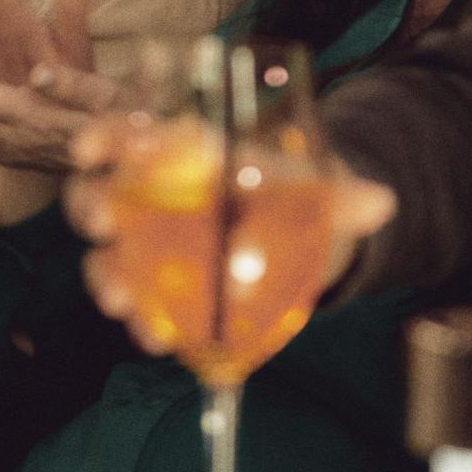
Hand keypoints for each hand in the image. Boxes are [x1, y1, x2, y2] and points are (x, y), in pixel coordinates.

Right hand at [66, 124, 397, 355]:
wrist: (298, 239)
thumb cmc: (294, 199)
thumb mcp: (317, 193)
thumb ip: (345, 198)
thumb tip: (383, 202)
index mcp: (188, 155)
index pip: (130, 133)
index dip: (105, 135)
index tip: (89, 147)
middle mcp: (155, 194)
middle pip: (102, 191)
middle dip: (91, 205)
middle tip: (102, 224)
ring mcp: (150, 243)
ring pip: (108, 252)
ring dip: (105, 274)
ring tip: (119, 301)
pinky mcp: (158, 287)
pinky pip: (136, 299)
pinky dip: (140, 319)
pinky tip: (155, 338)